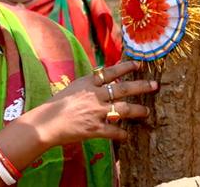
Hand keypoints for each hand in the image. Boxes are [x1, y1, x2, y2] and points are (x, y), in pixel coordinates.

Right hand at [25, 61, 156, 147]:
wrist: (45, 123)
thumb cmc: (57, 104)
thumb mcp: (73, 87)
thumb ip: (90, 83)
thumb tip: (106, 75)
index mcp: (88, 83)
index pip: (112, 71)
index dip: (127, 67)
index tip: (139, 64)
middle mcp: (94, 95)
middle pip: (123, 89)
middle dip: (141, 86)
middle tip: (155, 85)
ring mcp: (95, 112)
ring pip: (123, 109)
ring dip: (138, 110)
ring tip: (146, 111)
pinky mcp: (94, 129)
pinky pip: (114, 131)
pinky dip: (122, 134)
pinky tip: (127, 135)